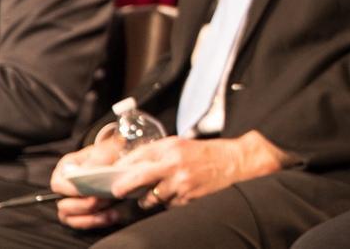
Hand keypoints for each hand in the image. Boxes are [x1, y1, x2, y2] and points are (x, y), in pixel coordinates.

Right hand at [52, 137, 124, 229]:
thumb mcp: (108, 150)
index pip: (58, 184)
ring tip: (110, 204)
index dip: (71, 191)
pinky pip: (83, 224)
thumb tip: (90, 170)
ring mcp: (71, 202)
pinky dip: (98, 221)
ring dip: (92, 214)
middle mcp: (65, 187)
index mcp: (66, 168)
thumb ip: (99, 157)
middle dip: (86, 204)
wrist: (121, 162)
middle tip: (104, 197)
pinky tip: (113, 214)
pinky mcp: (81, 214)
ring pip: (71, 217)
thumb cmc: (111, 154)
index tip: (88, 191)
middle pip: (64, 204)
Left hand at [112, 131, 293, 211]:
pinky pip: (168, 206)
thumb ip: (158, 153)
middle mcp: (174, 164)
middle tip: (115, 191)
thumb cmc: (208, 154)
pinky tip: (180, 194)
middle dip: (123, 186)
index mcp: (171, 147)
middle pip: (138, 177)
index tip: (112, 174)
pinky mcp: (188, 199)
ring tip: (160, 191)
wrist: (237, 163)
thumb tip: (131, 165)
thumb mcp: (181, 145)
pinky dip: (169, 203)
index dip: (122, 167)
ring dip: (150, 198)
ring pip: (152, 197)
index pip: (138, 156)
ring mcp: (181, 183)